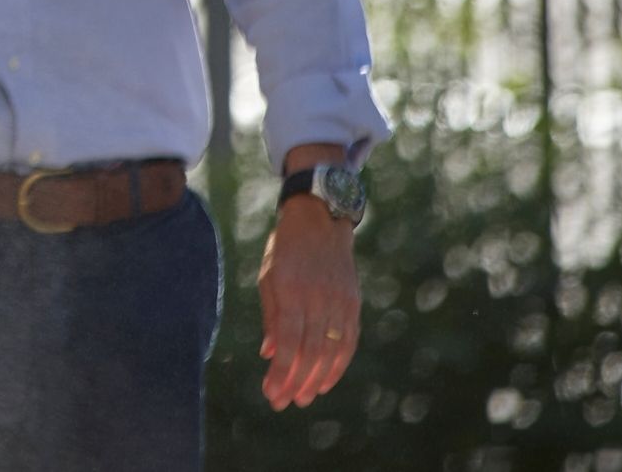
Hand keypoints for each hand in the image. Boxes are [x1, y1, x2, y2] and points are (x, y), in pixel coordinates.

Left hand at [256, 197, 361, 410]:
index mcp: (291, 290)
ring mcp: (339, 301)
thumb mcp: (269, 276)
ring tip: (303, 397)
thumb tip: (268, 355)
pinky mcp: (353, 303)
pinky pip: (348, 342)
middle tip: (283, 402)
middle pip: (309, 352)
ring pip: (331, 351)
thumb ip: (271, 316)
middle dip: (295, 382)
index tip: (271, 394)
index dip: (280, 373)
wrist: (320, 218)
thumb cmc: (286, 249)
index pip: (287, 342)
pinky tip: (326, 381)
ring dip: (317, 379)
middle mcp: (317, 297)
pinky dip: (338, 365)